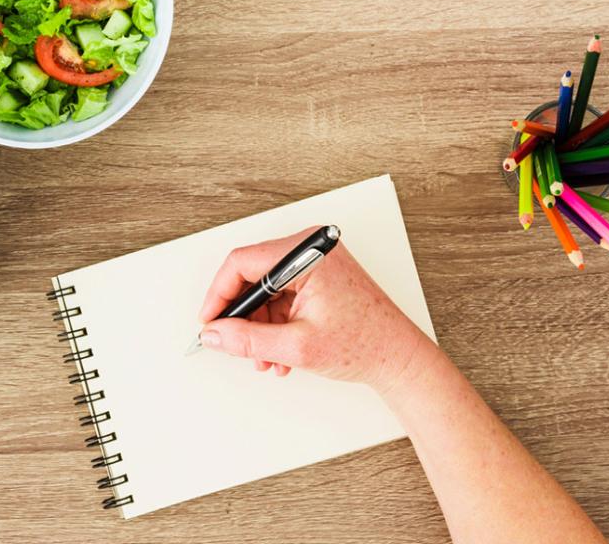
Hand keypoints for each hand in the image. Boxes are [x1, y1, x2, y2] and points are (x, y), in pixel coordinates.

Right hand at [197, 227, 430, 391]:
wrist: (399, 358)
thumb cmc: (366, 344)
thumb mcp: (296, 346)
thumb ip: (247, 340)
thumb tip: (215, 334)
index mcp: (309, 254)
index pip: (243, 262)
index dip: (220, 294)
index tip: (209, 320)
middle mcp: (313, 250)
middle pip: (253, 277)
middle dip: (244, 317)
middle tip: (234, 343)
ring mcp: (318, 262)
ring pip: (267, 291)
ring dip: (260, 327)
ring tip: (266, 357)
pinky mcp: (321, 278)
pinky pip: (283, 296)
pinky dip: (276, 324)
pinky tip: (279, 350)